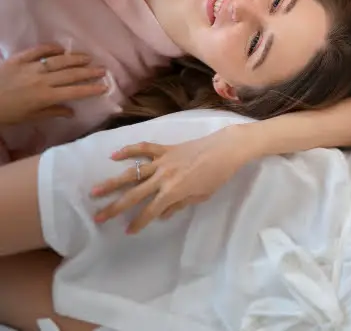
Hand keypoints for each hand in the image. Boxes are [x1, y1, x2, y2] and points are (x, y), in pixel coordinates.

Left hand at [0, 44, 105, 124]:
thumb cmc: (6, 113)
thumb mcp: (29, 117)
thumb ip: (51, 112)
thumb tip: (71, 111)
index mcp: (45, 97)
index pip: (74, 92)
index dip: (91, 89)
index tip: (104, 86)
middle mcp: (42, 80)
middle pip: (71, 74)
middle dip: (89, 72)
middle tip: (103, 69)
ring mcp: (30, 67)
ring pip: (58, 61)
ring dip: (75, 58)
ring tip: (88, 57)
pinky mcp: (18, 59)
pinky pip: (37, 50)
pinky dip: (50, 48)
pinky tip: (61, 48)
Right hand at [91, 126, 250, 233]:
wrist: (226, 148)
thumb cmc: (217, 175)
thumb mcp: (201, 195)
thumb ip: (180, 204)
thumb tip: (162, 214)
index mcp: (173, 191)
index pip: (150, 211)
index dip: (139, 222)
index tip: (128, 231)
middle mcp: (163, 177)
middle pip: (134, 195)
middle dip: (115, 208)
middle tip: (98, 217)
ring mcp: (162, 161)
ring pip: (132, 173)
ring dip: (112, 182)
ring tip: (94, 191)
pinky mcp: (165, 149)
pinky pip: (143, 148)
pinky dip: (128, 150)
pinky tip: (113, 156)